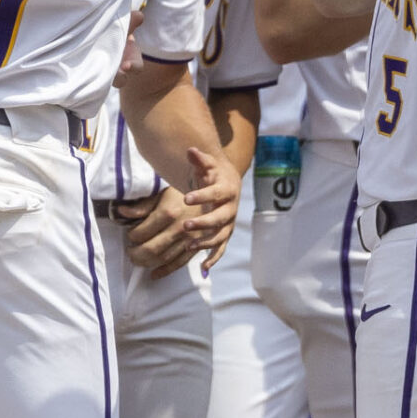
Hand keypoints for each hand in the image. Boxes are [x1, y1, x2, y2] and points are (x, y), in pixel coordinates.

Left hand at [119, 185, 196, 277]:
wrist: (209, 194)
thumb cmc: (182, 191)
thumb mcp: (161, 191)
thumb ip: (141, 205)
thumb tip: (121, 212)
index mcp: (168, 212)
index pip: (141, 233)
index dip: (131, 237)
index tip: (129, 235)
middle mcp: (179, 228)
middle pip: (150, 250)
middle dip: (136, 254)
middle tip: (130, 252)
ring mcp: (189, 239)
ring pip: (163, 259)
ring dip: (147, 263)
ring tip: (138, 260)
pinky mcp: (196, 246)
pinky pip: (179, 264)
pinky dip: (165, 271)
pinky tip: (154, 274)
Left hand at [176, 144, 239, 265]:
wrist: (228, 183)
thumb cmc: (214, 174)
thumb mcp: (207, 164)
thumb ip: (199, 158)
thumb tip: (191, 150)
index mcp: (227, 190)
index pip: (215, 193)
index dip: (202, 196)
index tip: (186, 198)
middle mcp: (231, 208)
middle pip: (220, 218)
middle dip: (204, 223)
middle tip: (186, 225)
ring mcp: (229, 223)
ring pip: (220, 235)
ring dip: (206, 242)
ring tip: (189, 245)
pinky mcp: (225, 233)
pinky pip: (221, 248)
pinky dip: (214, 258)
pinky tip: (203, 267)